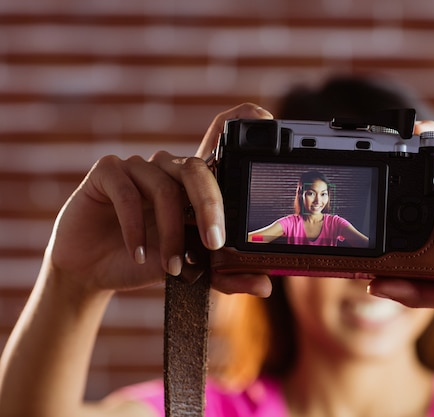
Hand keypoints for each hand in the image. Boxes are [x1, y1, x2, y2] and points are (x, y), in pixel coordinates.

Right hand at [48, 103, 273, 295]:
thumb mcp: (191, 271)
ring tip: (171, 266)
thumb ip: (225, 275)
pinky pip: (127, 192)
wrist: (94, 271)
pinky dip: (136, 228)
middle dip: (210, 207)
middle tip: (214, 244)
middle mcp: (168, 169)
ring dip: (171, 232)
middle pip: (197, 170)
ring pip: (165, 188)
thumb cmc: (147, 262)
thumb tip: (265, 286)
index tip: (265, 118)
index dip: (240, 120)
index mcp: (193, 184)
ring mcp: (138, 167)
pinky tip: (138, 254)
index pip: (219, 142)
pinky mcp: (107, 172)